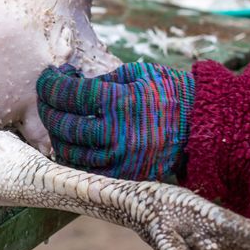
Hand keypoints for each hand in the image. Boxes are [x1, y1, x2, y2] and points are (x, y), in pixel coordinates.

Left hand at [36, 62, 193, 181]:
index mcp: (121, 102)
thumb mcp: (138, 74)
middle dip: (47, 110)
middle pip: (63, 125)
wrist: (203, 127)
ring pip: (69, 152)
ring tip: (58, 120)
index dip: (50, 85)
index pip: (68, 95)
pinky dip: (73, 157)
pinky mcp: (125, 175)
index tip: (47, 79)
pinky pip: (86, 170)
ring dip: (56, 135)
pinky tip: (73, 142)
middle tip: (46, 100)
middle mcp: (118, 133)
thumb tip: (69, 84)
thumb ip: (102, 80)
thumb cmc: (171, 94)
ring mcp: (121, 158)